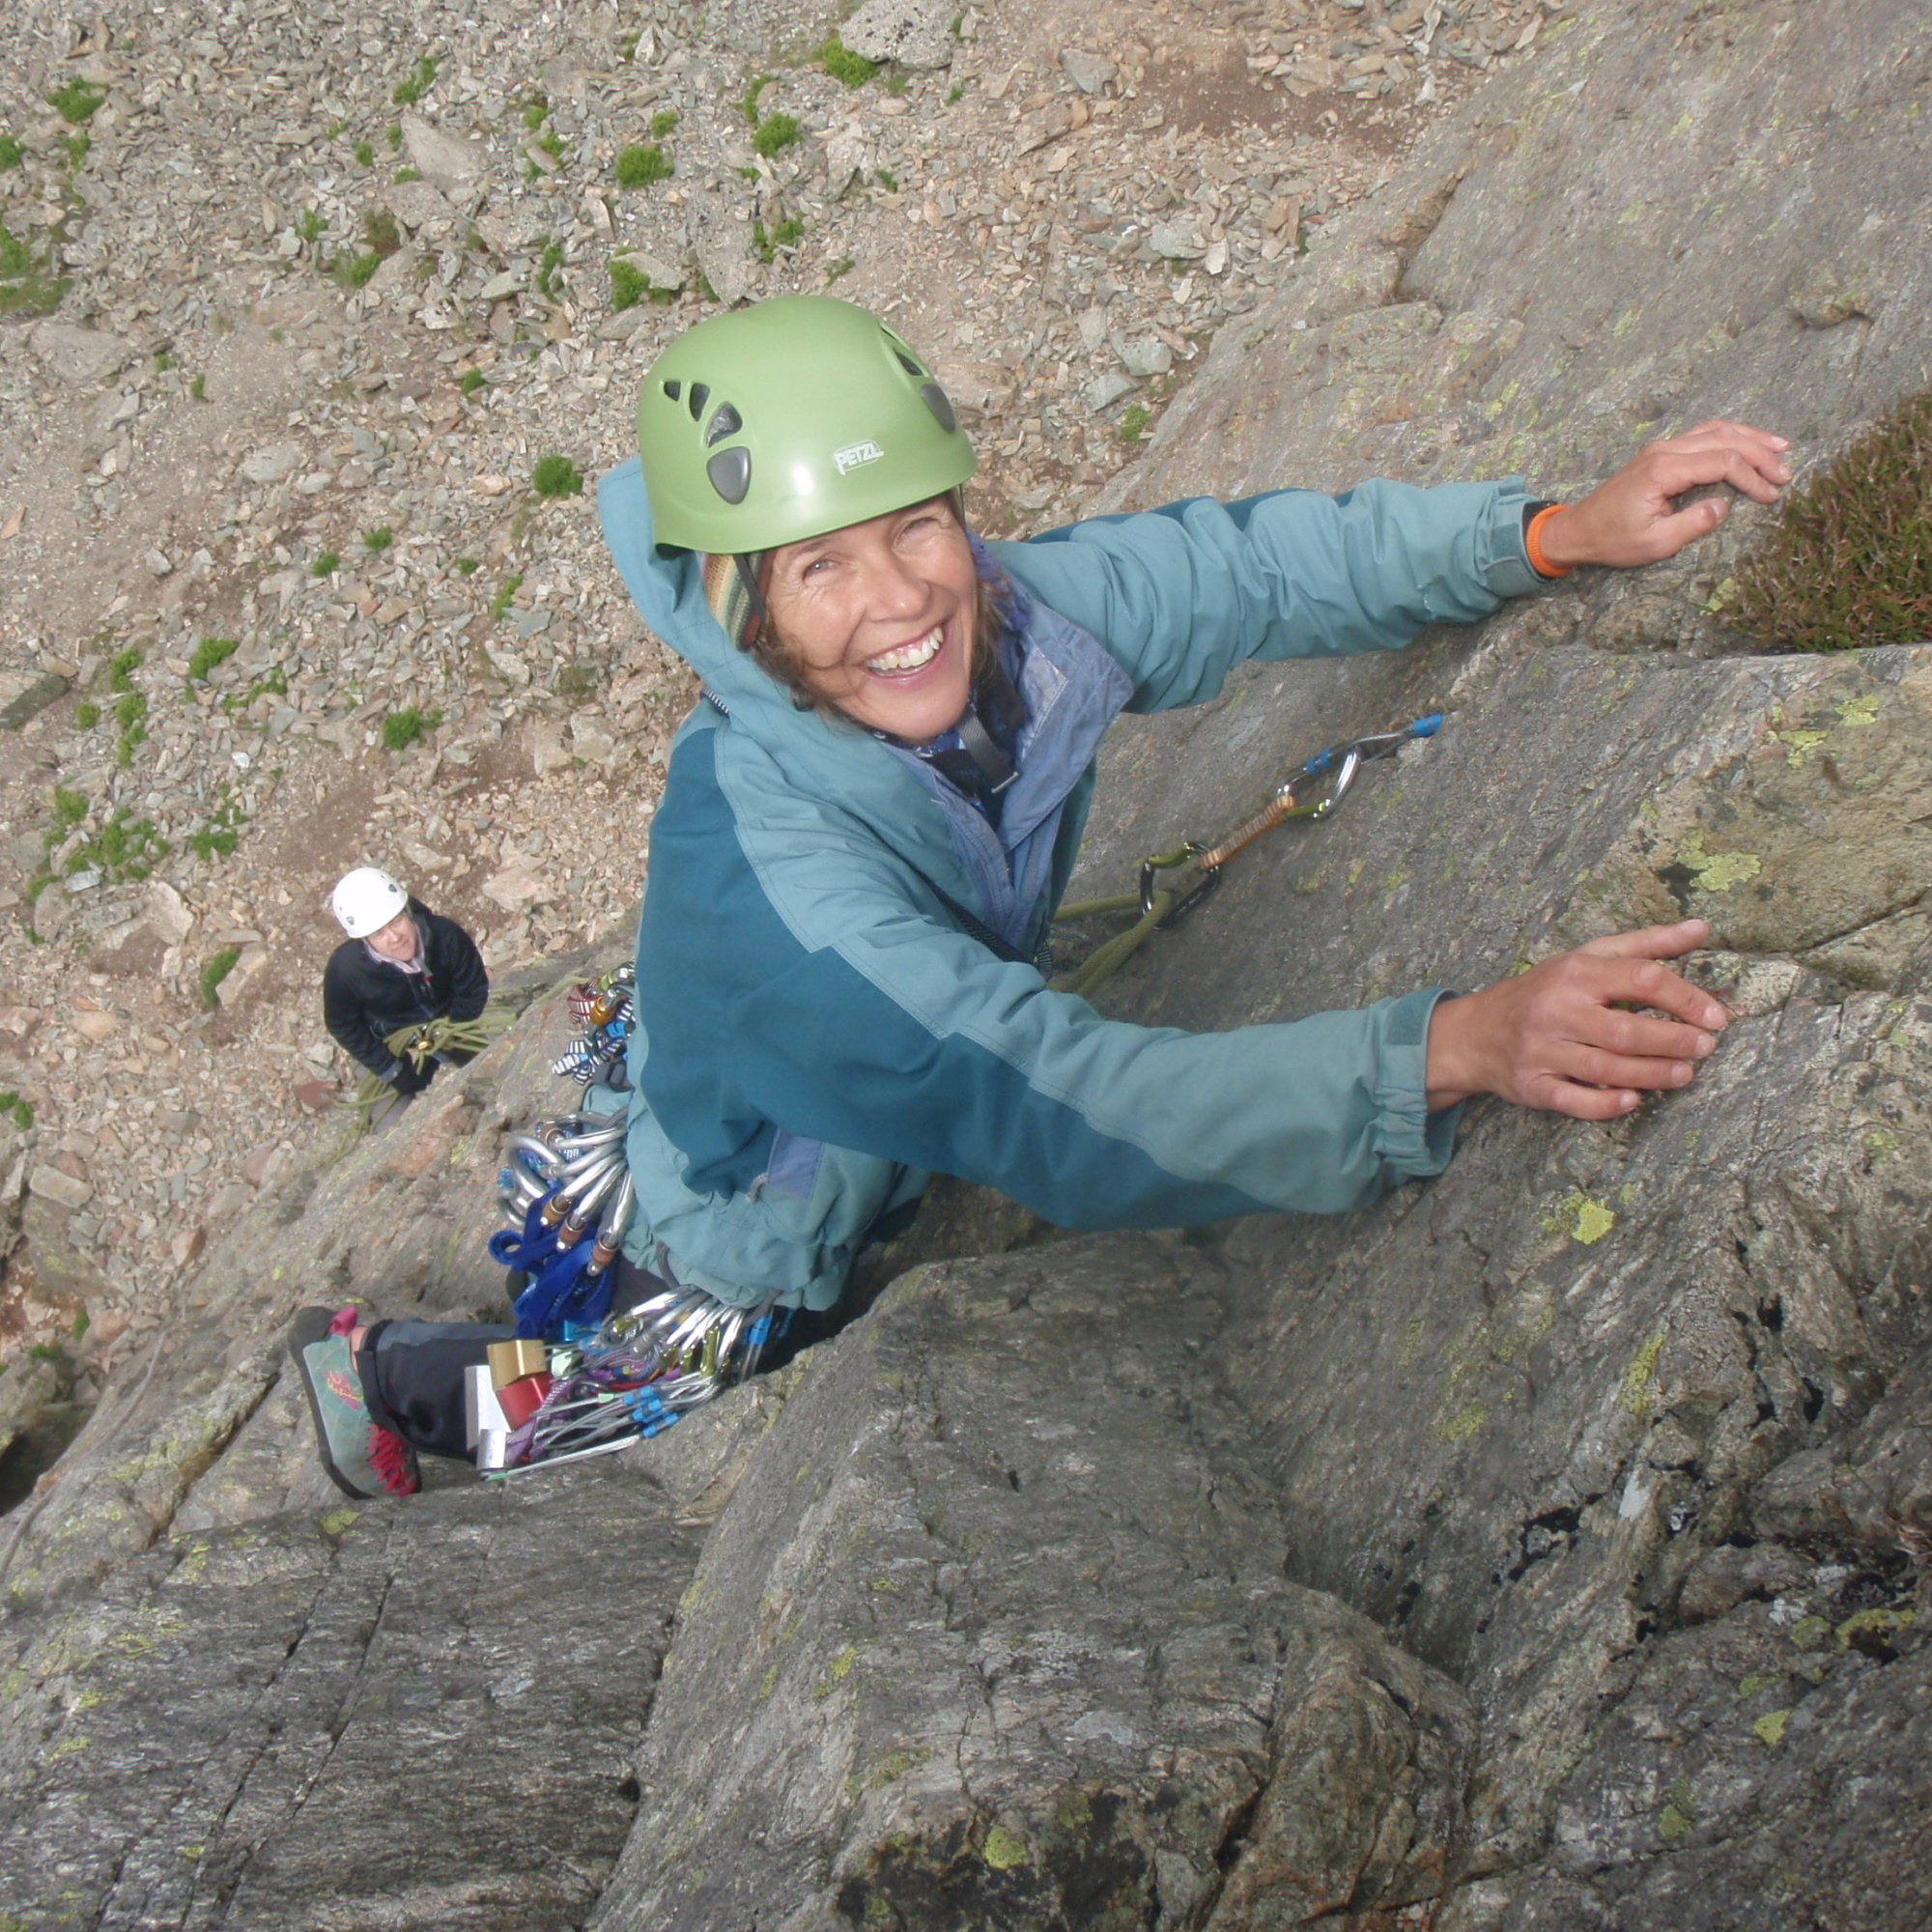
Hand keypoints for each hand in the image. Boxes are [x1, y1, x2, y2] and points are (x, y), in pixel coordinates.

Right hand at [1425, 920, 1729, 1120]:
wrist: (1476, 1032)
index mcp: (1575, 973)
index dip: (1685, 997)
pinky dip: (1606, 1103)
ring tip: (1685, 1074)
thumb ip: (1646, 945)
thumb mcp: (1588, 958)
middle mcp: (1556, 1010)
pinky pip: (1574, 1101)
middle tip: (1706, 1047)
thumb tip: (1702, 928)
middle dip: (1673, 1041)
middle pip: (1626, 1030)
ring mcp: (1542, 1050)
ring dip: (1653, 1074)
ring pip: (1605, 1068)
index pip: (1640, 979)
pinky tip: (1633, 1099)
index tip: (1716, 1016)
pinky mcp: (1532, 1086)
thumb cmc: (1545, 991)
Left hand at [1538, 421, 1790, 570]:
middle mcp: (1664, 450)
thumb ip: (1693, 524)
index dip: (1752, 477)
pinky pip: (1702, 435)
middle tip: (1787, 473)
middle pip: (1725, 439)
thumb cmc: (1612, 540)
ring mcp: (1662, 447)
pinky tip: (1749, 442)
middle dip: (1760, 455)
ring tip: (1780, 448)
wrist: (1577, 530)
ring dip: (1750, 437)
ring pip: (1715, 430)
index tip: (1771, 496)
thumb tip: (1725, 506)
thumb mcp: (1655, 544)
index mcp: (1663, 470)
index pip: (1722, 461)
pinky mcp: (1660, 453)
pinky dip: (1730, 436)